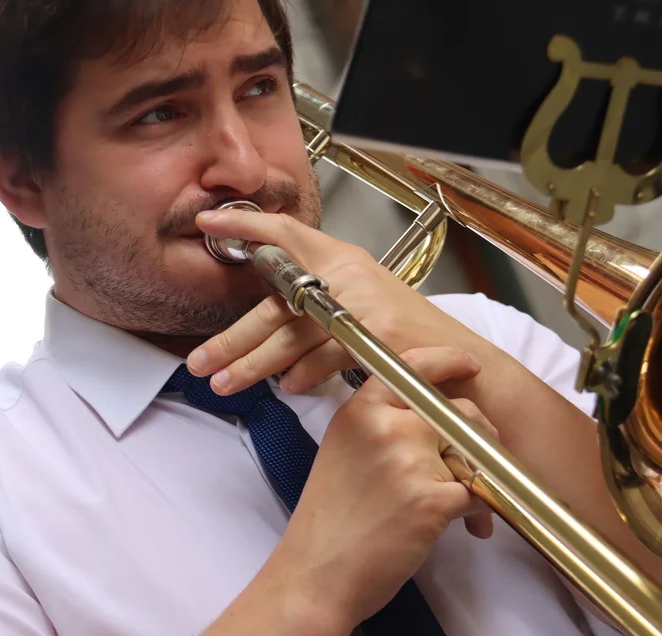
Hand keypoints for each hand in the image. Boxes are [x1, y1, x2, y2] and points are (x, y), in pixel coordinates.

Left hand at [189, 209, 469, 395]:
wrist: (462, 361)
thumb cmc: (406, 336)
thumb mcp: (359, 300)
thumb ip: (314, 301)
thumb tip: (264, 318)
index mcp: (341, 259)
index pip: (286, 233)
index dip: (245, 226)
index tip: (208, 221)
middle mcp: (350, 274)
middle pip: (277, 303)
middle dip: (233, 338)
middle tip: (199, 361)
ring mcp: (365, 302)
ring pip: (294, 333)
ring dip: (255, 363)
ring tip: (225, 383)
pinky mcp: (379, 331)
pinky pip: (328, 353)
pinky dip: (305, 373)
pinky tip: (286, 387)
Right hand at [269, 346, 498, 628]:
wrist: (316, 576)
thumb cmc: (329, 523)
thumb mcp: (342, 452)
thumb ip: (380, 424)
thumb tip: (435, 415)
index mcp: (359, 411)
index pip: (413, 366)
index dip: (448, 361)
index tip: (469, 365)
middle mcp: (385, 425)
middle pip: (458, 411)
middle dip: (478, 436)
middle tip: (475, 465)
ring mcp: (409, 458)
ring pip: (474, 453)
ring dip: (477, 479)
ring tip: (463, 511)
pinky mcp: (432, 497)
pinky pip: (480, 491)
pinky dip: (479, 511)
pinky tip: (466, 529)